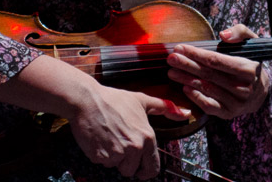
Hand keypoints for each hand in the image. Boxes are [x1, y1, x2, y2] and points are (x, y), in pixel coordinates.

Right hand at [69, 85, 190, 179]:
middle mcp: (134, 147)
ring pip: (116, 167)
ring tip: (108, 138)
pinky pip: (102, 162)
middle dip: (125, 161)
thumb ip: (163, 108)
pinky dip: (99, 154)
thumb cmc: (113, 99)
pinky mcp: (100, 156)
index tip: (140, 168)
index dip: (145, 170)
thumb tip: (184, 113)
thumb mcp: (141, 100)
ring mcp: (117, 153)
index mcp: (146, 137)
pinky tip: (99, 138)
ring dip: (112, 157)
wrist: (87, 100)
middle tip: (118, 143)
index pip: (152, 168)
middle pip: (132, 171)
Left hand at [166, 24, 270, 119]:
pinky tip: (184, 88)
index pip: (216, 61)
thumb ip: (239, 32)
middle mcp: (243, 88)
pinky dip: (196, 98)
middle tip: (171, 59)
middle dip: (187, 65)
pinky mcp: (229, 113)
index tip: (181, 48)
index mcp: (248, 70)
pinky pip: (210, 106)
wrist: (261, 90)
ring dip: (187, 80)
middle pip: (209, 74)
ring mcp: (236, 103)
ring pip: (207, 89)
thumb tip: (223, 35)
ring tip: (172, 72)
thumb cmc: (250, 62)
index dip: (197, 54)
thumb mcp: (250, 42)